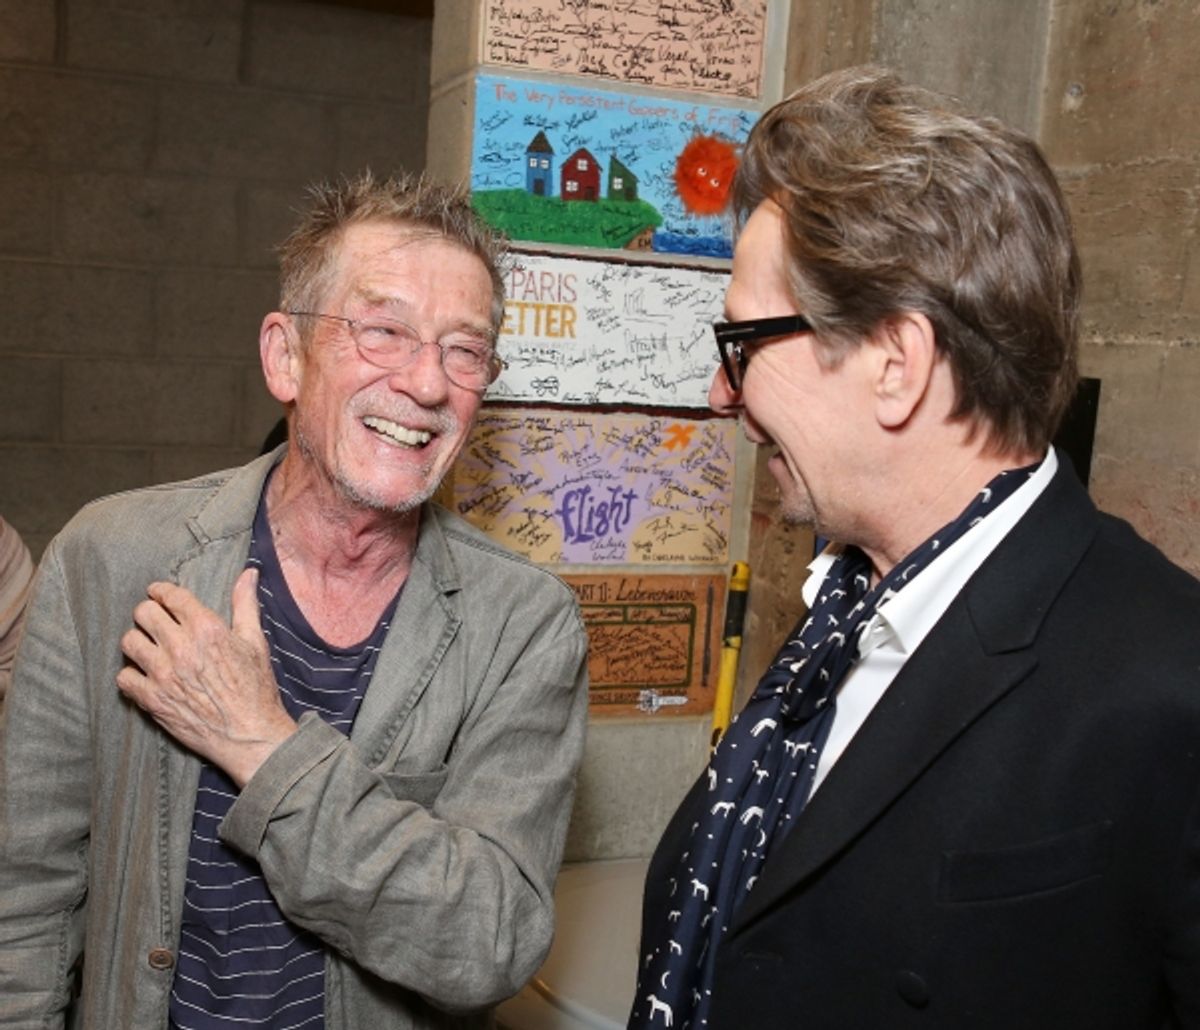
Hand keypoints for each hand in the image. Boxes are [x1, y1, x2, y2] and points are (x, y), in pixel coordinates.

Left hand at [118, 568, 296, 786]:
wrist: (250, 736)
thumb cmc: (256, 688)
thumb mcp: (255, 642)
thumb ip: (245, 604)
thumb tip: (248, 573)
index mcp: (207, 628)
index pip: (171, 596)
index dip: (162, 591)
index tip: (159, 594)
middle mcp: (181, 648)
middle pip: (143, 614)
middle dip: (149, 613)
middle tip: (156, 621)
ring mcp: (163, 675)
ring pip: (129, 642)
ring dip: (139, 642)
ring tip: (150, 648)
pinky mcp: (152, 700)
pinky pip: (124, 678)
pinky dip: (132, 675)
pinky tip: (146, 675)